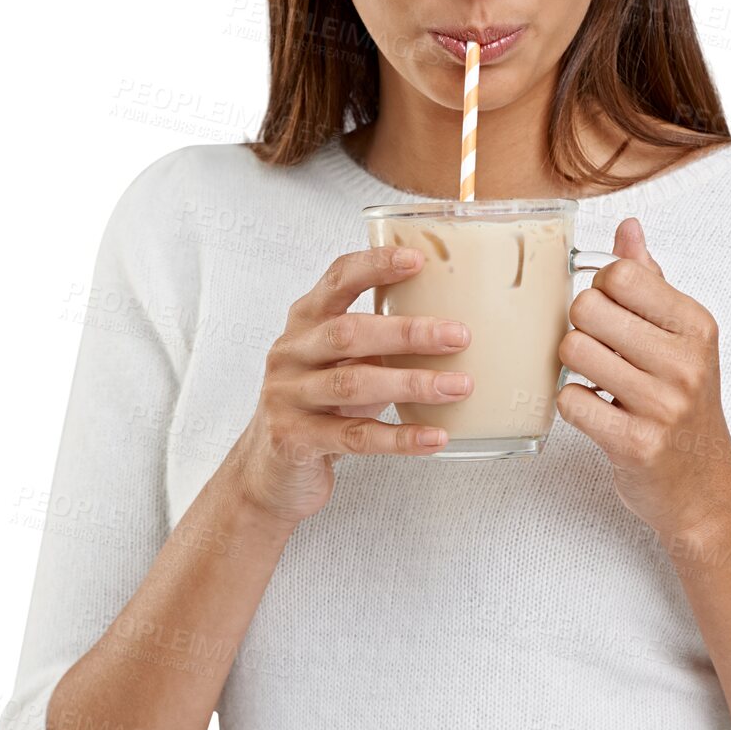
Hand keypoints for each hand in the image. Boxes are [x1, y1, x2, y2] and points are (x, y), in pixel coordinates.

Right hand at [226, 245, 474, 528]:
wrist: (271, 469)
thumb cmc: (321, 406)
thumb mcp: (344, 363)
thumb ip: (379, 341)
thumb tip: (454, 326)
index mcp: (305, 322)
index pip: (337, 280)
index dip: (375, 266)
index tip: (417, 260)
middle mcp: (291, 353)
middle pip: (348, 333)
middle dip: (408, 333)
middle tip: (459, 336)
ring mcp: (287, 396)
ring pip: (353, 384)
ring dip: (412, 384)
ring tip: (458, 387)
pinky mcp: (294, 439)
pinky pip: (354, 436)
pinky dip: (400, 437)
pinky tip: (434, 436)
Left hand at [556, 217, 730, 542]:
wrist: (705, 487)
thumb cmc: (685, 406)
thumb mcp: (681, 339)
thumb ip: (650, 282)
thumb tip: (628, 228)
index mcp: (696, 326)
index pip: (620, 273)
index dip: (600, 290)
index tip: (612, 316)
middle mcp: (686, 362)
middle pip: (587, 308)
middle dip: (580, 328)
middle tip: (599, 352)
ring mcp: (663, 404)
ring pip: (572, 352)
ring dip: (573, 368)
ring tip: (599, 383)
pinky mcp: (636, 444)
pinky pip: (570, 401)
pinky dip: (573, 404)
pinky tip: (596, 412)